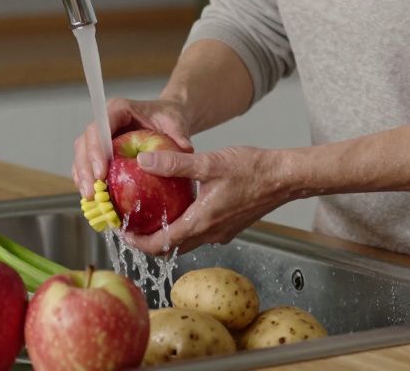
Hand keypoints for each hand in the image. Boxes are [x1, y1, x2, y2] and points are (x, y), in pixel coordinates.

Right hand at [72, 97, 192, 198]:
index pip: (101, 127)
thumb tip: (184, 149)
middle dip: (86, 168)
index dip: (97, 149)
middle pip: (85, 142)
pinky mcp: (101, 152)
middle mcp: (105, 122)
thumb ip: (179, 134)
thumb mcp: (176, 123)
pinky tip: (93, 198)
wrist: (167, 118)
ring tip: (90, 199)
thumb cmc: (169, 117)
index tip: (102, 172)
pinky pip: (87, 165)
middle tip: (93, 192)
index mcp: (119, 110)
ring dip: (83, 177)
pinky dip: (88, 181)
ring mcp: (101, 137)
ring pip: (82, 155)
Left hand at [123, 145, 292, 254]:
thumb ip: (174, 164)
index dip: (139, 243)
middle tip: (134, 226)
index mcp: (202, 222)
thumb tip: (144, 161)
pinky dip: (186, 226)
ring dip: (168, 234)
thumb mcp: (209, 163)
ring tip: (153, 216)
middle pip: (172, 248)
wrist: (284, 177)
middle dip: (150, 241)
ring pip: (188, 241)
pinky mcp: (230, 226)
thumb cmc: (252, 170)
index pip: (162, 245)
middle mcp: (211, 233)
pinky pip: (202, 233)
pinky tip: (183, 206)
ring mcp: (222, 232)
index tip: (124, 234)